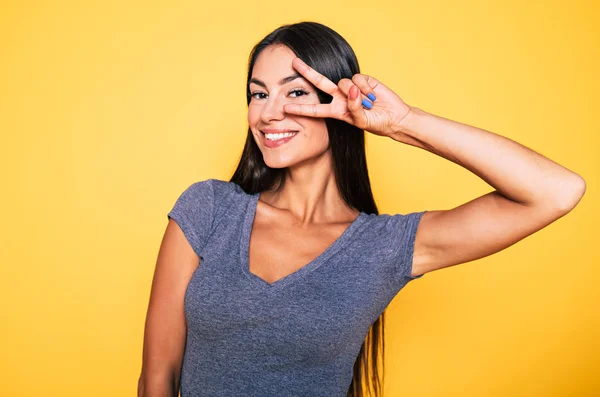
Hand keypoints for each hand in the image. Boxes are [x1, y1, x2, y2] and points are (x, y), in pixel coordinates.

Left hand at [283, 57, 411, 138]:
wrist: (394, 117)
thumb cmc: (376, 123)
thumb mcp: (362, 122)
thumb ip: (354, 108)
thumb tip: (351, 90)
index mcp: (336, 111)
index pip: (314, 109)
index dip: (300, 108)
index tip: (285, 108)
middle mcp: (340, 97)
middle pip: (320, 83)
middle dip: (307, 72)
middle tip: (294, 62)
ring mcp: (351, 87)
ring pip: (343, 83)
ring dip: (355, 95)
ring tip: (368, 104)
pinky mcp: (363, 80)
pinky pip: (357, 79)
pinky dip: (365, 88)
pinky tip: (372, 95)